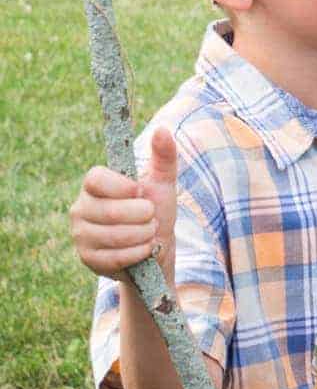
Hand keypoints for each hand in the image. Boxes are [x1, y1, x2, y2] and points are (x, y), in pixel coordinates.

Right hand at [70, 126, 177, 280]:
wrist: (154, 249)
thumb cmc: (156, 212)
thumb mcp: (163, 184)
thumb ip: (164, 157)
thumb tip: (162, 130)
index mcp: (94, 185)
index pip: (96, 179)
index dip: (121, 187)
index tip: (139, 191)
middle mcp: (80, 208)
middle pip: (110, 210)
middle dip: (143, 216)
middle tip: (151, 216)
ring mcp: (81, 235)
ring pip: (115, 235)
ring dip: (144, 235)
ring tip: (149, 232)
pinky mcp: (87, 259)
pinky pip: (116, 256)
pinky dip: (139, 253)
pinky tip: (145, 249)